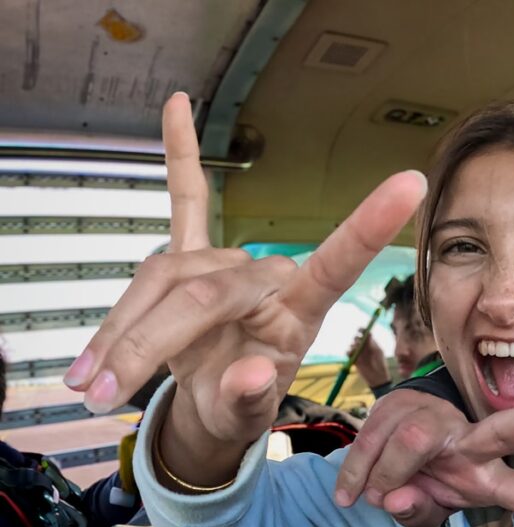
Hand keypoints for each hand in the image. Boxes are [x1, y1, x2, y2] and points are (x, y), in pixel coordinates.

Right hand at [63, 92, 425, 485]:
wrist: (210, 402)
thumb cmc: (236, 407)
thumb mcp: (242, 420)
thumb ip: (248, 400)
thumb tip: (247, 374)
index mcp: (298, 314)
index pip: (337, 267)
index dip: (369, 228)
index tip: (410, 185)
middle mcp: (265, 278)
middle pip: (206, 290)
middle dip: (148, 343)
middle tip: (102, 392)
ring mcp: (227, 262)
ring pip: (165, 275)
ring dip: (121, 329)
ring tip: (87, 381)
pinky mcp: (192, 252)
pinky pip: (186, 199)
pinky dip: (179, 156)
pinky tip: (178, 102)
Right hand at [334, 388, 513, 526]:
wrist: (386, 442)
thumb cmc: (423, 482)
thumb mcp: (424, 511)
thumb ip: (415, 512)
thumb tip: (391, 498)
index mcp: (487, 479)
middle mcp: (471, 446)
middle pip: (505, 431)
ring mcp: (438, 423)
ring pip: (412, 445)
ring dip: (384, 477)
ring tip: (374, 494)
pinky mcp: (401, 406)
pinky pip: (372, 444)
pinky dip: (355, 476)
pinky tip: (350, 493)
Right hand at [347, 329, 389, 388]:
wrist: (377, 377)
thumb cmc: (380, 364)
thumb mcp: (377, 352)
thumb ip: (372, 343)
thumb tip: (368, 333)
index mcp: (371, 344)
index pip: (365, 334)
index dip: (362, 330)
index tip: (359, 330)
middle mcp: (365, 347)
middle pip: (357, 338)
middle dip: (356, 339)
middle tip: (359, 343)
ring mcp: (359, 353)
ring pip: (352, 345)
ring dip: (353, 346)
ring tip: (356, 350)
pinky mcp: (354, 360)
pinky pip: (348, 353)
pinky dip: (348, 351)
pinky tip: (351, 353)